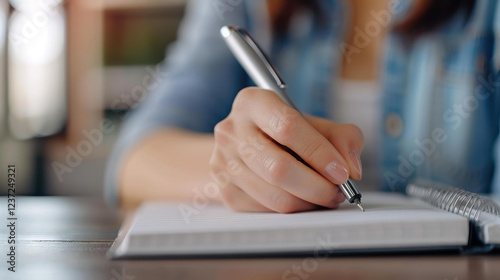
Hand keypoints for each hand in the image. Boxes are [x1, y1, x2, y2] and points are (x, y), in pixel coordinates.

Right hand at [209, 87, 363, 212]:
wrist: (243, 145)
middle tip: (338, 192)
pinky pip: (266, 210)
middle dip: (317, 187)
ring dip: (308, 203)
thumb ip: (342, 138)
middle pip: (278, 168)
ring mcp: (224, 162)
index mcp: (254, 102)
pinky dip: (292, 210)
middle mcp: (232, 130)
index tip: (342, 172)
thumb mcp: (315, 124)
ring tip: (324, 196)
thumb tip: (352, 169)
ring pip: (274, 196)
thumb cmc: (284, 132)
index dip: (320, 153)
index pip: (288, 127)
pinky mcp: (225, 190)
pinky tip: (302, 200)